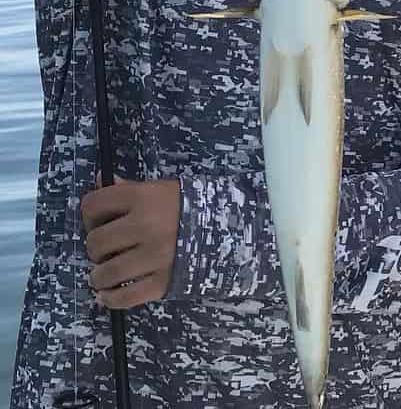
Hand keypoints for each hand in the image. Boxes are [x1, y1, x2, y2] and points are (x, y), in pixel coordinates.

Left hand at [82, 177, 181, 308]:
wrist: (230, 227)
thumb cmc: (191, 206)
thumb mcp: (161, 190)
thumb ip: (129, 188)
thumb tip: (100, 181)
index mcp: (142, 198)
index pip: (93, 205)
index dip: (91, 216)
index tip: (101, 222)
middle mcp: (144, 226)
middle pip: (95, 243)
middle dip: (97, 249)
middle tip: (109, 249)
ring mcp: (153, 257)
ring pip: (104, 273)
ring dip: (99, 276)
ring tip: (107, 273)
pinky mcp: (162, 283)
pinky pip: (123, 297)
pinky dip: (110, 299)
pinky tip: (108, 295)